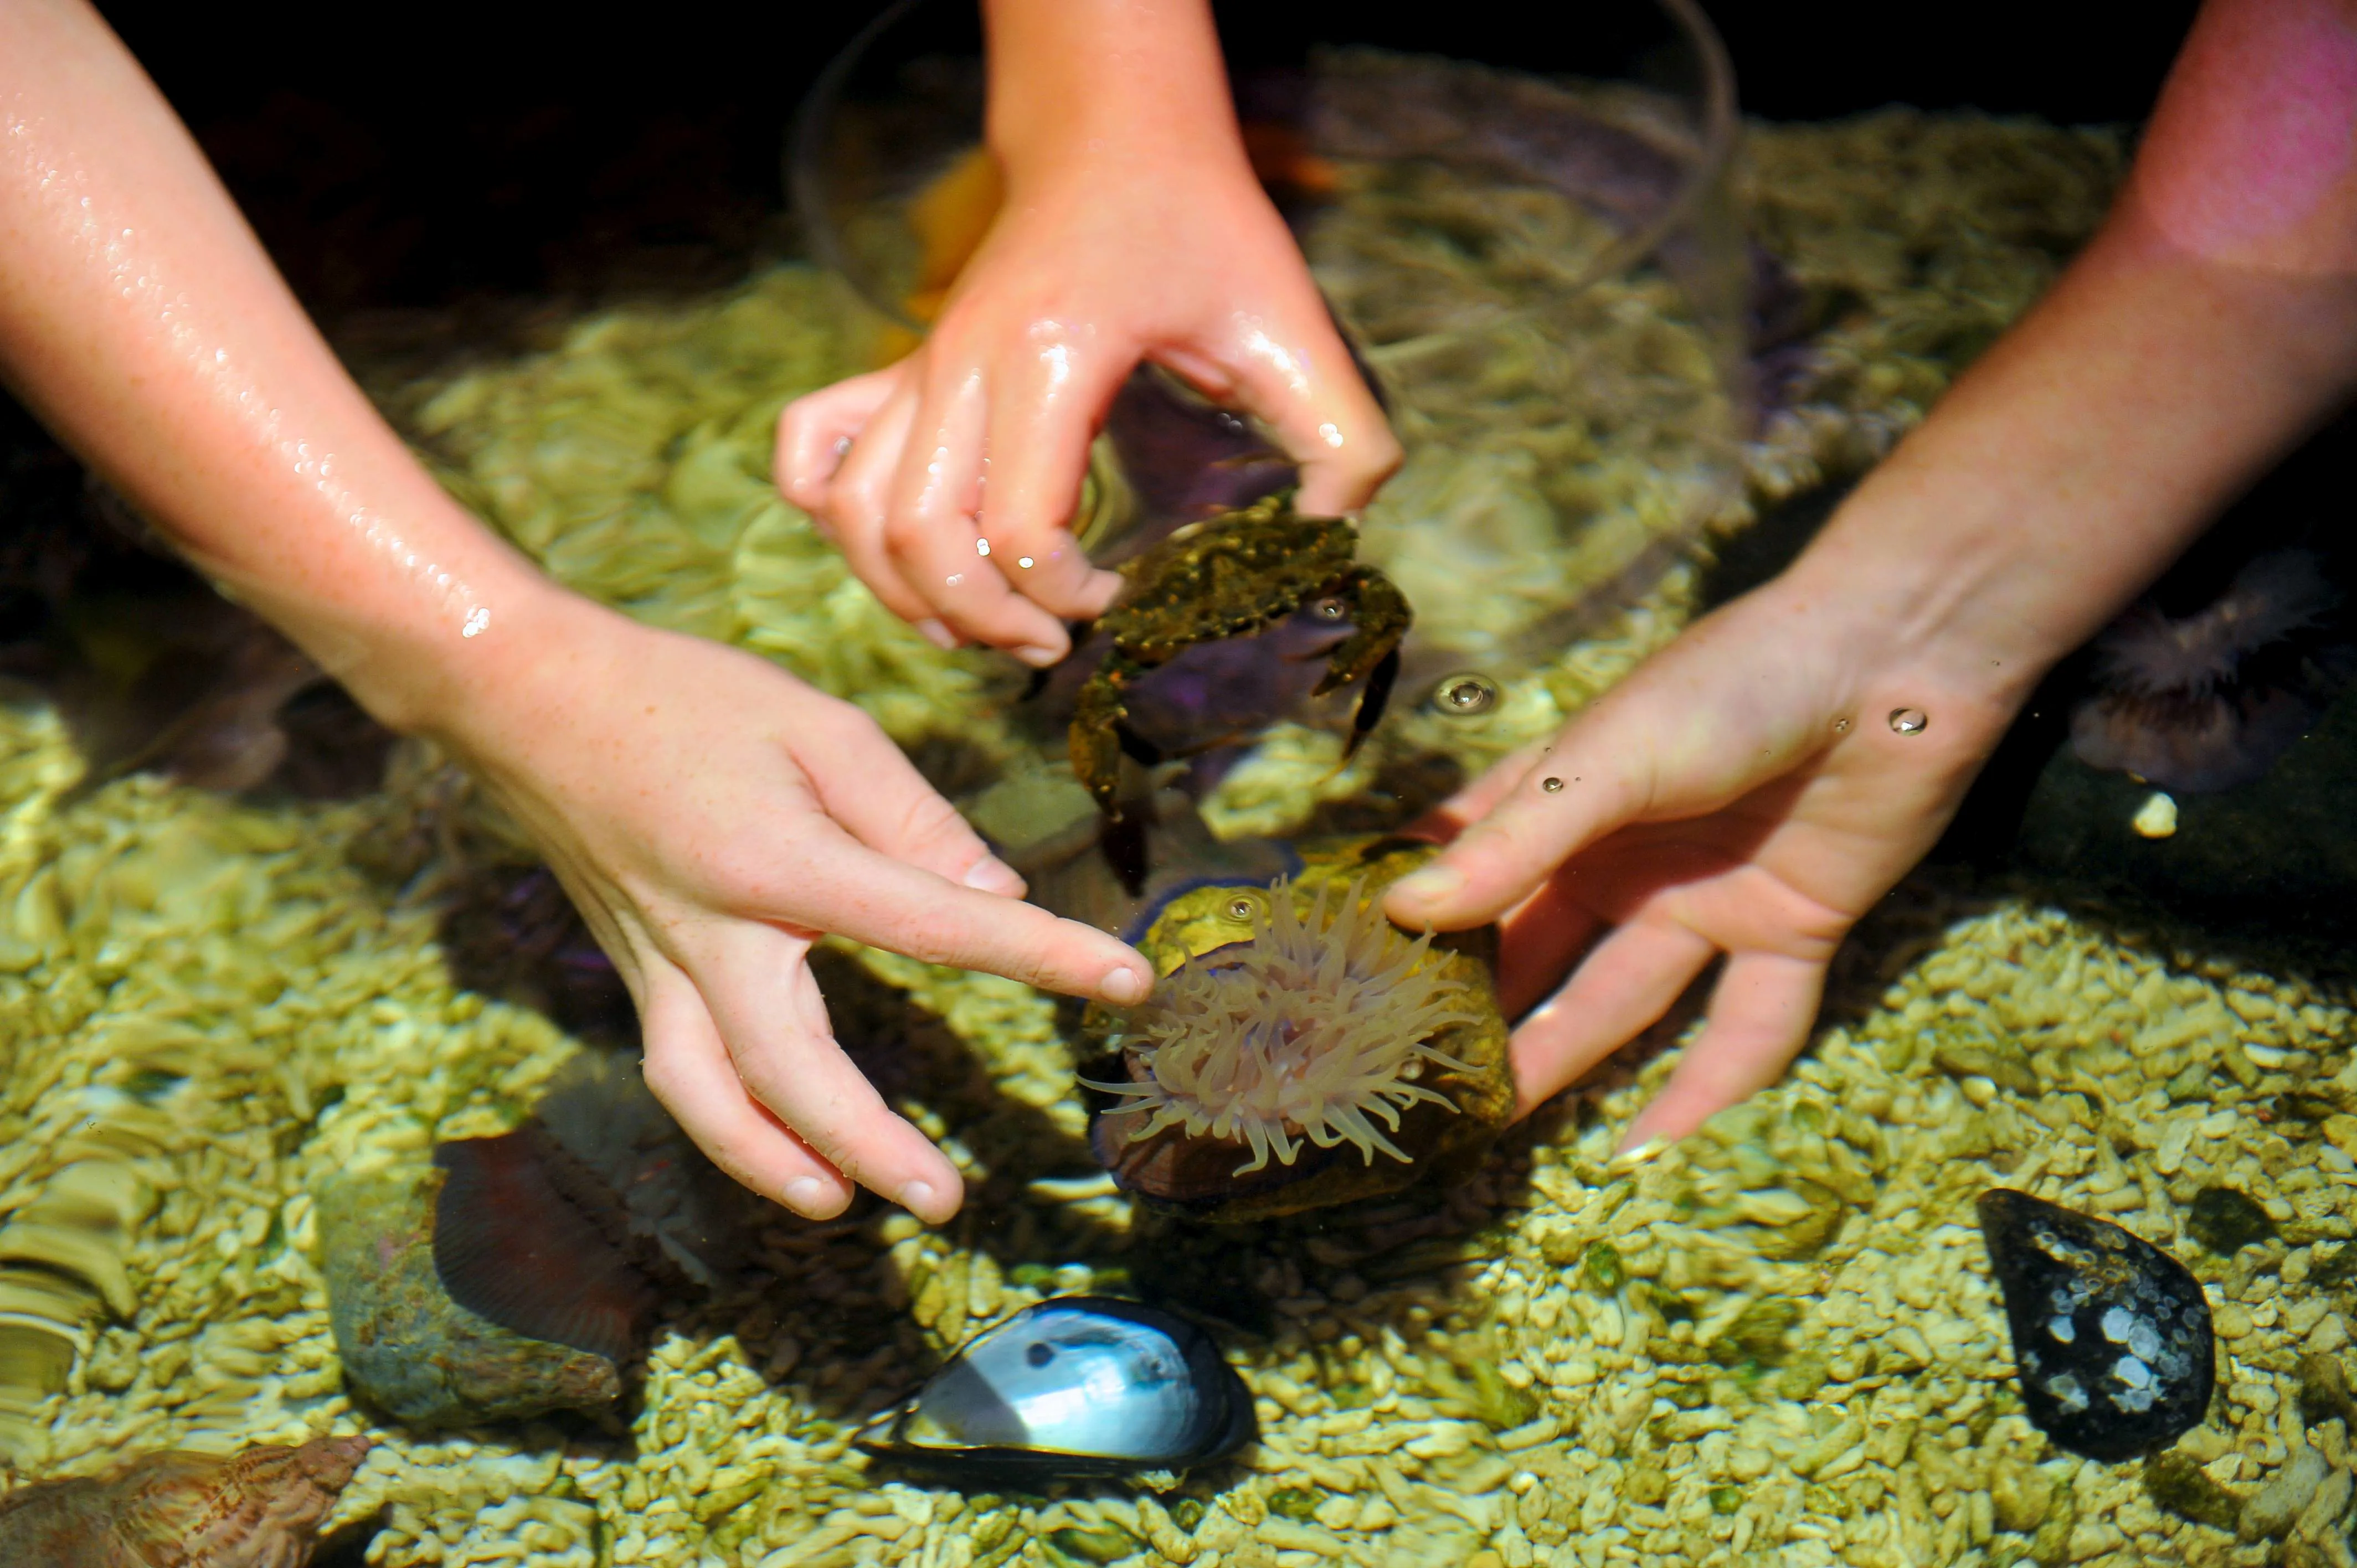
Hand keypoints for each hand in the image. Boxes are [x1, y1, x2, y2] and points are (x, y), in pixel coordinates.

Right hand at [437, 588, 1154, 1222]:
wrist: (529, 697)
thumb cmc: (687, 698)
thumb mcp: (821, 727)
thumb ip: (914, 818)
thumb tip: (996, 891)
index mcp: (778, 861)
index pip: (935, 925)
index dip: (1039, 953)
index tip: (1126, 980)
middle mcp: (712, 933)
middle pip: (791, 1067)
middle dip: (868, 1141)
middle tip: (946, 1200)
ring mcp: (662, 963)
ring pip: (712, 1096)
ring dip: (777, 1163)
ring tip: (849, 1207)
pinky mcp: (636, 973)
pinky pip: (679, 1073)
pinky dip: (729, 1129)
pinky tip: (783, 1156)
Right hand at [776, 13, 1397, 665]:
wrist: (1116, 140)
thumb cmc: (1201, 227)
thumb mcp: (1293, 327)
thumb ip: (1341, 439)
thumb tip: (1330, 534)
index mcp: (1052, 359)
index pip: (1016, 529)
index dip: (1063, 596)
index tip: (1119, 601)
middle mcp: (962, 364)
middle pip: (918, 535)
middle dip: (983, 619)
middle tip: (1051, 642)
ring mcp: (919, 367)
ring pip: (854, 512)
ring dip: (905, 591)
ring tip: (979, 625)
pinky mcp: (901, 369)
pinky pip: (813, 446)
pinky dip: (829, 513)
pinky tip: (889, 550)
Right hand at [1384, 569, 2018, 1150]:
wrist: (1894, 663)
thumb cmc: (1732, 684)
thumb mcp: (1608, 757)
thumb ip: (1514, 843)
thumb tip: (1402, 911)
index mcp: (1565, 801)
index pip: (1469, 870)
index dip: (1413, 925)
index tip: (1345, 989)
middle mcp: (1624, 860)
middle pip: (1539, 952)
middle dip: (1480, 1013)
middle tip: (1412, 1087)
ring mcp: (1704, 900)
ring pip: (1622, 1001)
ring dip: (1565, 1058)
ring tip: (1497, 1122)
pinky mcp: (1790, 934)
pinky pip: (1746, 1029)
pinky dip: (1706, 1090)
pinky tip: (1648, 1151)